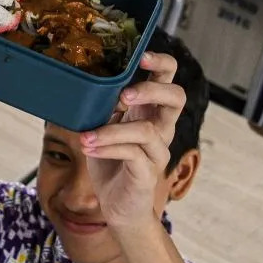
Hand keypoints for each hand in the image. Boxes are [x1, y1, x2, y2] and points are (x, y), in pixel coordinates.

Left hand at [84, 51, 185, 231]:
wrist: (117, 206)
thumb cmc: (111, 163)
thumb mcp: (103, 127)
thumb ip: (102, 105)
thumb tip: (85, 80)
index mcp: (151, 111)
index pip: (168, 78)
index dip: (161, 63)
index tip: (141, 57)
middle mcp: (161, 128)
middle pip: (176, 97)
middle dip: (152, 90)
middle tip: (124, 94)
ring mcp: (158, 151)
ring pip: (147, 130)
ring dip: (112, 130)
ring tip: (86, 135)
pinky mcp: (148, 173)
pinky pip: (133, 154)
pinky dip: (108, 148)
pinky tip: (88, 146)